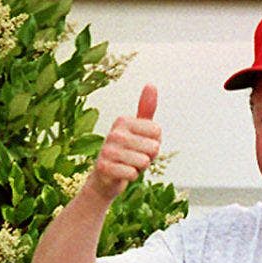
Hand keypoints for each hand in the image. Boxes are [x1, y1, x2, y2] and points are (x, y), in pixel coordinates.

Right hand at [87, 84, 161, 201]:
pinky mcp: (104, 167)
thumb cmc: (127, 153)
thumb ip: (146, 110)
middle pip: (153, 148)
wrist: (106, 178)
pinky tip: (122, 174)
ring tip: (128, 165)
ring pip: (144, 161)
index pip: (157, 132)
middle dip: (149, 158)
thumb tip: (151, 84)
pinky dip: (132, 177)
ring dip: (140, 168)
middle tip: (135, 158)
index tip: (141, 146)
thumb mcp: (138, 131)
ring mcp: (107, 149)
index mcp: (123, 121)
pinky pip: (133, 174)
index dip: (154, 143)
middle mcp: (114, 132)